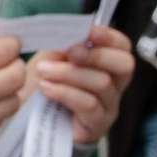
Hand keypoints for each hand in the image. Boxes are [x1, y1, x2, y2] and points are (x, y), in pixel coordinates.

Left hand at [23, 25, 130, 148]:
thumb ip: (64, 45)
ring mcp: (109, 107)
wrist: (32, 117)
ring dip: (69, 73)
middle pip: (124, 65)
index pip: (122, 47)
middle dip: (96, 54)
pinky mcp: (97, 125)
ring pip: (102, 83)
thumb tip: (71, 35)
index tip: (89, 31)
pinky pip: (88, 104)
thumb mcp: (53, 58)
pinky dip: (65, 92)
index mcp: (108, 64)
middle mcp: (116, 86)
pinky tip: (46, 88)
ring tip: (44, 71)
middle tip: (70, 53)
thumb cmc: (47, 83)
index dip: (109, 37)